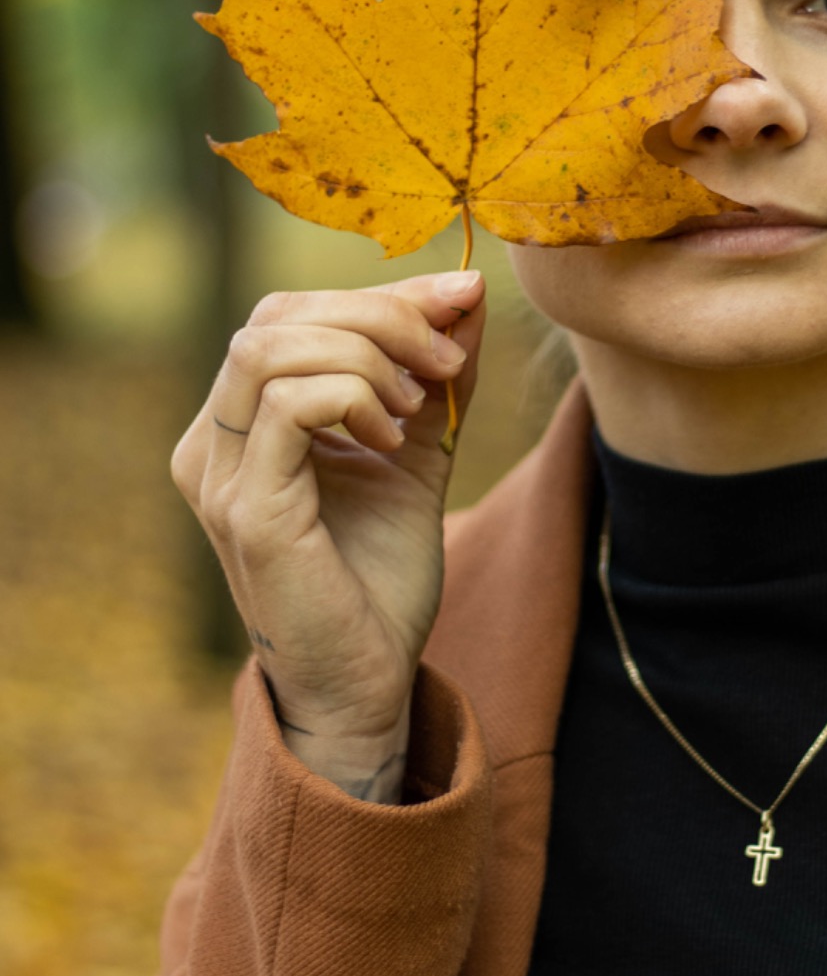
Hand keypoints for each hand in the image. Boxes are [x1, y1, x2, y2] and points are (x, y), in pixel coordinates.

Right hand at [171, 270, 484, 794]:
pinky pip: (285, 406)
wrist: (370, 683)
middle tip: (448, 354)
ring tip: (419, 403)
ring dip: (367, 354)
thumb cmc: (380, 578)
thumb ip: (436, 377)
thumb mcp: (420, 451)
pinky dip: (352, 397)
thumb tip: (467, 293)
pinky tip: (393, 437)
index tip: (459, 300)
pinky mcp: (245, 510)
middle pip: (276, 317)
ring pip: (273, 348)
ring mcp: (219, 477)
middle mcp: (211, 444)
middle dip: (379, 315)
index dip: (376, 295)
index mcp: (240, 424)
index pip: (288, 315)